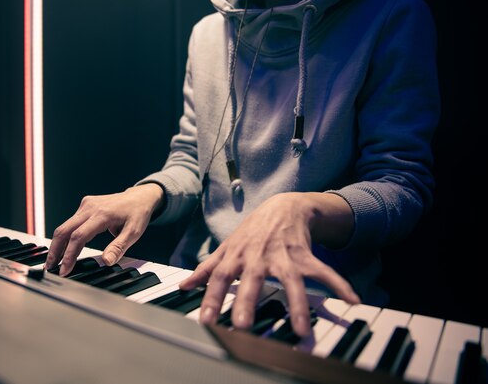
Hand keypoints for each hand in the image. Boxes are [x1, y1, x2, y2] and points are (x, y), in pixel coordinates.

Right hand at [45, 183, 163, 275]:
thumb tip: (106, 262)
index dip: (69, 254)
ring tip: (54, 261)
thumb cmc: (137, 213)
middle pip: (64, 230)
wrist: (140, 196)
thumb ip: (119, 247)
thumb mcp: (134, 232)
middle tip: (50, 267)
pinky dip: (65, 236)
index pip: (79, 236)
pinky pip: (71, 222)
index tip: (65, 270)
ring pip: (65, 226)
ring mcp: (86, 205)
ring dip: (58, 244)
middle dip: (55, 250)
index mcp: (102, 214)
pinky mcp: (85, 206)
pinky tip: (63, 248)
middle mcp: (90, 207)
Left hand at [178, 192, 359, 337]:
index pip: (219, 277)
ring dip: (297, 304)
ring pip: (290, 281)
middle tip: (243, 326)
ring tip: (301, 329)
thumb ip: (206, 268)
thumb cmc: (251, 232)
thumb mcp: (227, 247)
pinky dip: (338, 284)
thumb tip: (184, 285)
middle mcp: (258, 257)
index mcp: (236, 257)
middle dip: (247, 301)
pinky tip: (351, 300)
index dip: (211, 297)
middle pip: (252, 280)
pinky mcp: (305, 255)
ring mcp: (283, 256)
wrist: (283, 206)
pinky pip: (323, 271)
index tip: (206, 320)